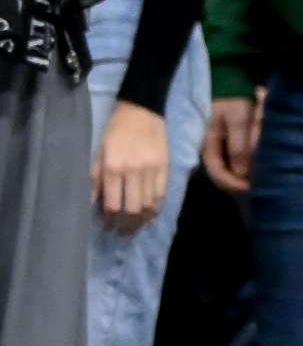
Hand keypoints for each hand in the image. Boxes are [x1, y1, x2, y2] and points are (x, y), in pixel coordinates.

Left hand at [92, 100, 171, 233]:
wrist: (142, 111)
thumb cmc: (115, 131)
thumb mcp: (99, 152)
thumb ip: (95, 178)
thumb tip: (93, 201)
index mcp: (113, 169)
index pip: (112, 203)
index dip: (109, 220)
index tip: (107, 227)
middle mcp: (133, 173)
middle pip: (133, 209)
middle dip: (128, 226)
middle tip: (123, 234)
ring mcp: (151, 172)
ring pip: (150, 205)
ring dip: (143, 220)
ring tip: (137, 227)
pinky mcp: (165, 169)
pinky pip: (162, 195)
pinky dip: (156, 209)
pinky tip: (150, 214)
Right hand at [202, 94, 261, 192]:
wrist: (231, 83)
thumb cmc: (233, 100)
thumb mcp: (237, 120)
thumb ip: (238, 145)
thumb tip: (241, 173)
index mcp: (209, 145)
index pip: (217, 174)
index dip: (232, 184)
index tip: (250, 187)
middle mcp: (213, 150)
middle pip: (223, 176)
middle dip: (240, 184)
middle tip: (259, 187)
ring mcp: (221, 148)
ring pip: (230, 171)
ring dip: (244, 178)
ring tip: (260, 180)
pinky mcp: (230, 144)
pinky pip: (236, 163)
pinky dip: (247, 169)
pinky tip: (259, 169)